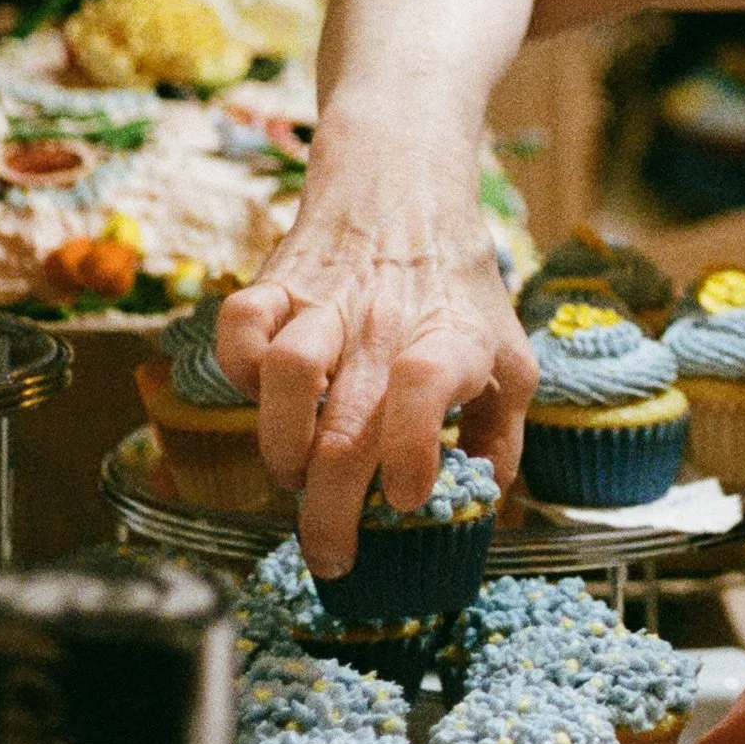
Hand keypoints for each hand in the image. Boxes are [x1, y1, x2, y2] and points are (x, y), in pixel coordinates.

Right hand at [216, 141, 535, 577]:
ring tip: (294, 475)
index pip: (428, 385)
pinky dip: (237, 369)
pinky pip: (237, 324)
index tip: (409, 499)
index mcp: (453, 341)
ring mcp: (326, 303)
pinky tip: (259, 399)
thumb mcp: (507, 355)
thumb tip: (485, 509)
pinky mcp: (275, 283)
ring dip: (283, 444)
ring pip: (288, 372)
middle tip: (331, 557)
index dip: (413, 449)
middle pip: (349, 425)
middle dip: (333, 511)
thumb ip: (501, 436)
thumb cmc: (457, 287)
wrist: (403, 186)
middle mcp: (387, 325)